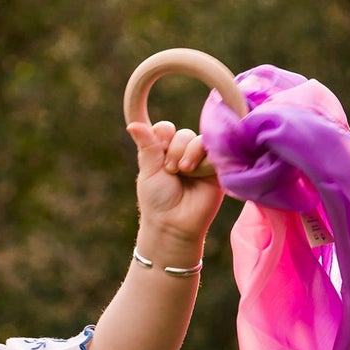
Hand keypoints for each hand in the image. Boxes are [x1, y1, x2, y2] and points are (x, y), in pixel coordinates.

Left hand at [126, 118, 222, 249]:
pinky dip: (204, 160)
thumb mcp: (148, 171)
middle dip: (174, 150)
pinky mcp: (217, 168)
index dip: (160, 134)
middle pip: (182, 133)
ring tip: (185, 172)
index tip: (153, 143)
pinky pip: (215, 150)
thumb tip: (132, 125)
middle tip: (171, 171)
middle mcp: (182, 153)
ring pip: (198, 140)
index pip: (164, 128)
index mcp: (162, 152)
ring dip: (188, 154)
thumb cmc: (157, 201)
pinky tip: (198, 173)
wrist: (175, 224)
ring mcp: (200, 160)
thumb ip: (147, 146)